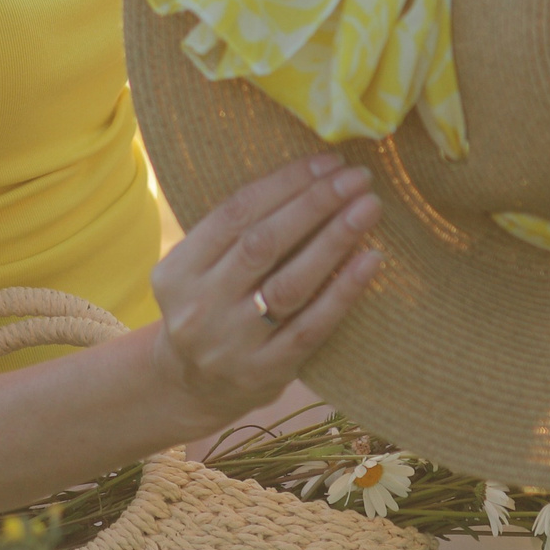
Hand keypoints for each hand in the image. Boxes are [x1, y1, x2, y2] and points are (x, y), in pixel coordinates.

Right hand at [143, 154, 380, 441]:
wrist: (193, 387)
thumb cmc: (210, 307)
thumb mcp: (200, 269)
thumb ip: (238, 231)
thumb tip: (313, 175)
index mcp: (177, 271)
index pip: (235, 213)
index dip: (286, 183)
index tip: (328, 162)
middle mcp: (199, 307)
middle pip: (263, 243)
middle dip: (315, 204)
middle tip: (357, 178)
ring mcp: (232, 343)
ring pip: (290, 283)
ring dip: (335, 239)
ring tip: (368, 208)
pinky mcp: (266, 371)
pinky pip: (312, 326)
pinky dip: (344, 290)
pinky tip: (371, 260)